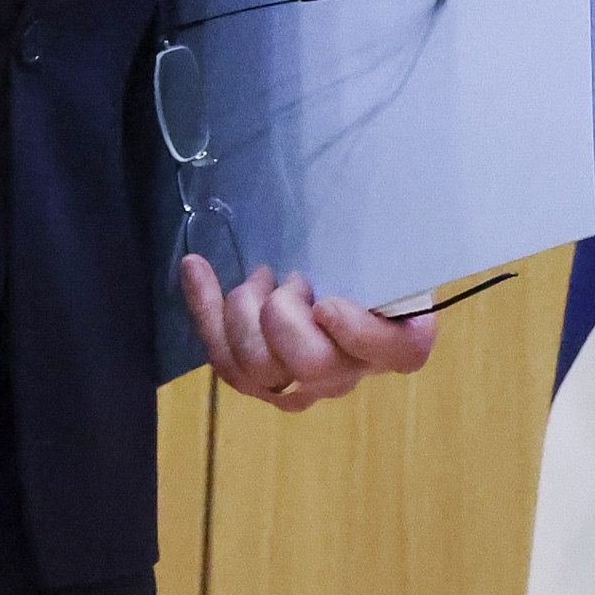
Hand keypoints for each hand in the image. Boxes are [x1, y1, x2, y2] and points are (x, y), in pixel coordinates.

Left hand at [181, 258, 438, 410]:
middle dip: (284, 315)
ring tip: (260, 277)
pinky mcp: (258, 382)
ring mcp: (300, 385)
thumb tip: (379, 208)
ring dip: (245, 311)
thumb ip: (385, 248)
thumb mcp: (389, 250)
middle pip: (311, 365)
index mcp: (399, 341)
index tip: (328, 303)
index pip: (394, 352)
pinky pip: (223, 358)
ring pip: (256, 368)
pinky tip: (195, 267)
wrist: (337, 278)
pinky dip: (205, 307)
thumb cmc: (370, 262)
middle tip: (289, 280)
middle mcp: (351, 372)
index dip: (358, 334)